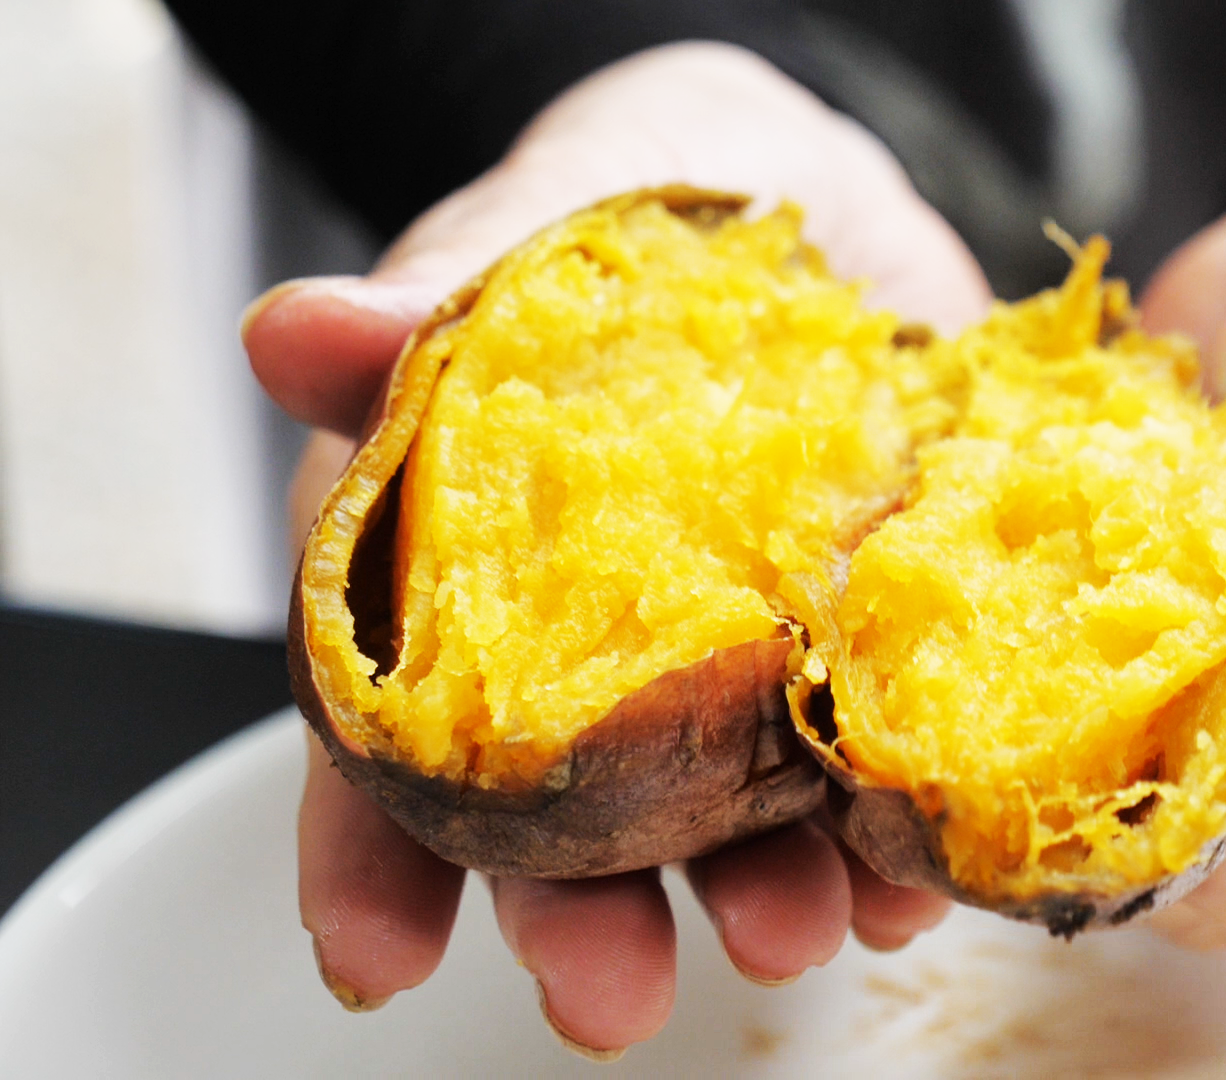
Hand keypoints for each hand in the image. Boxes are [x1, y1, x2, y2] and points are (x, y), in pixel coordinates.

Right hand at [250, 43, 989, 1056]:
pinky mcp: (873, 641)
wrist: (819, 205)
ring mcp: (745, 661)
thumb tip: (293, 332)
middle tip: (605, 997)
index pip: (398, 729)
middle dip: (582, 915)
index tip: (374, 954)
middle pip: (570, 814)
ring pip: (734, 810)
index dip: (371, 848)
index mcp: (478, 579)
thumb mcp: (538, 233)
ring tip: (794, 938)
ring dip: (758, 892)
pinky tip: (910, 870)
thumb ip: (435, 300)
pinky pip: (881, 757)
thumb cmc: (635, 221)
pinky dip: (898, 824)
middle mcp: (605, 655)